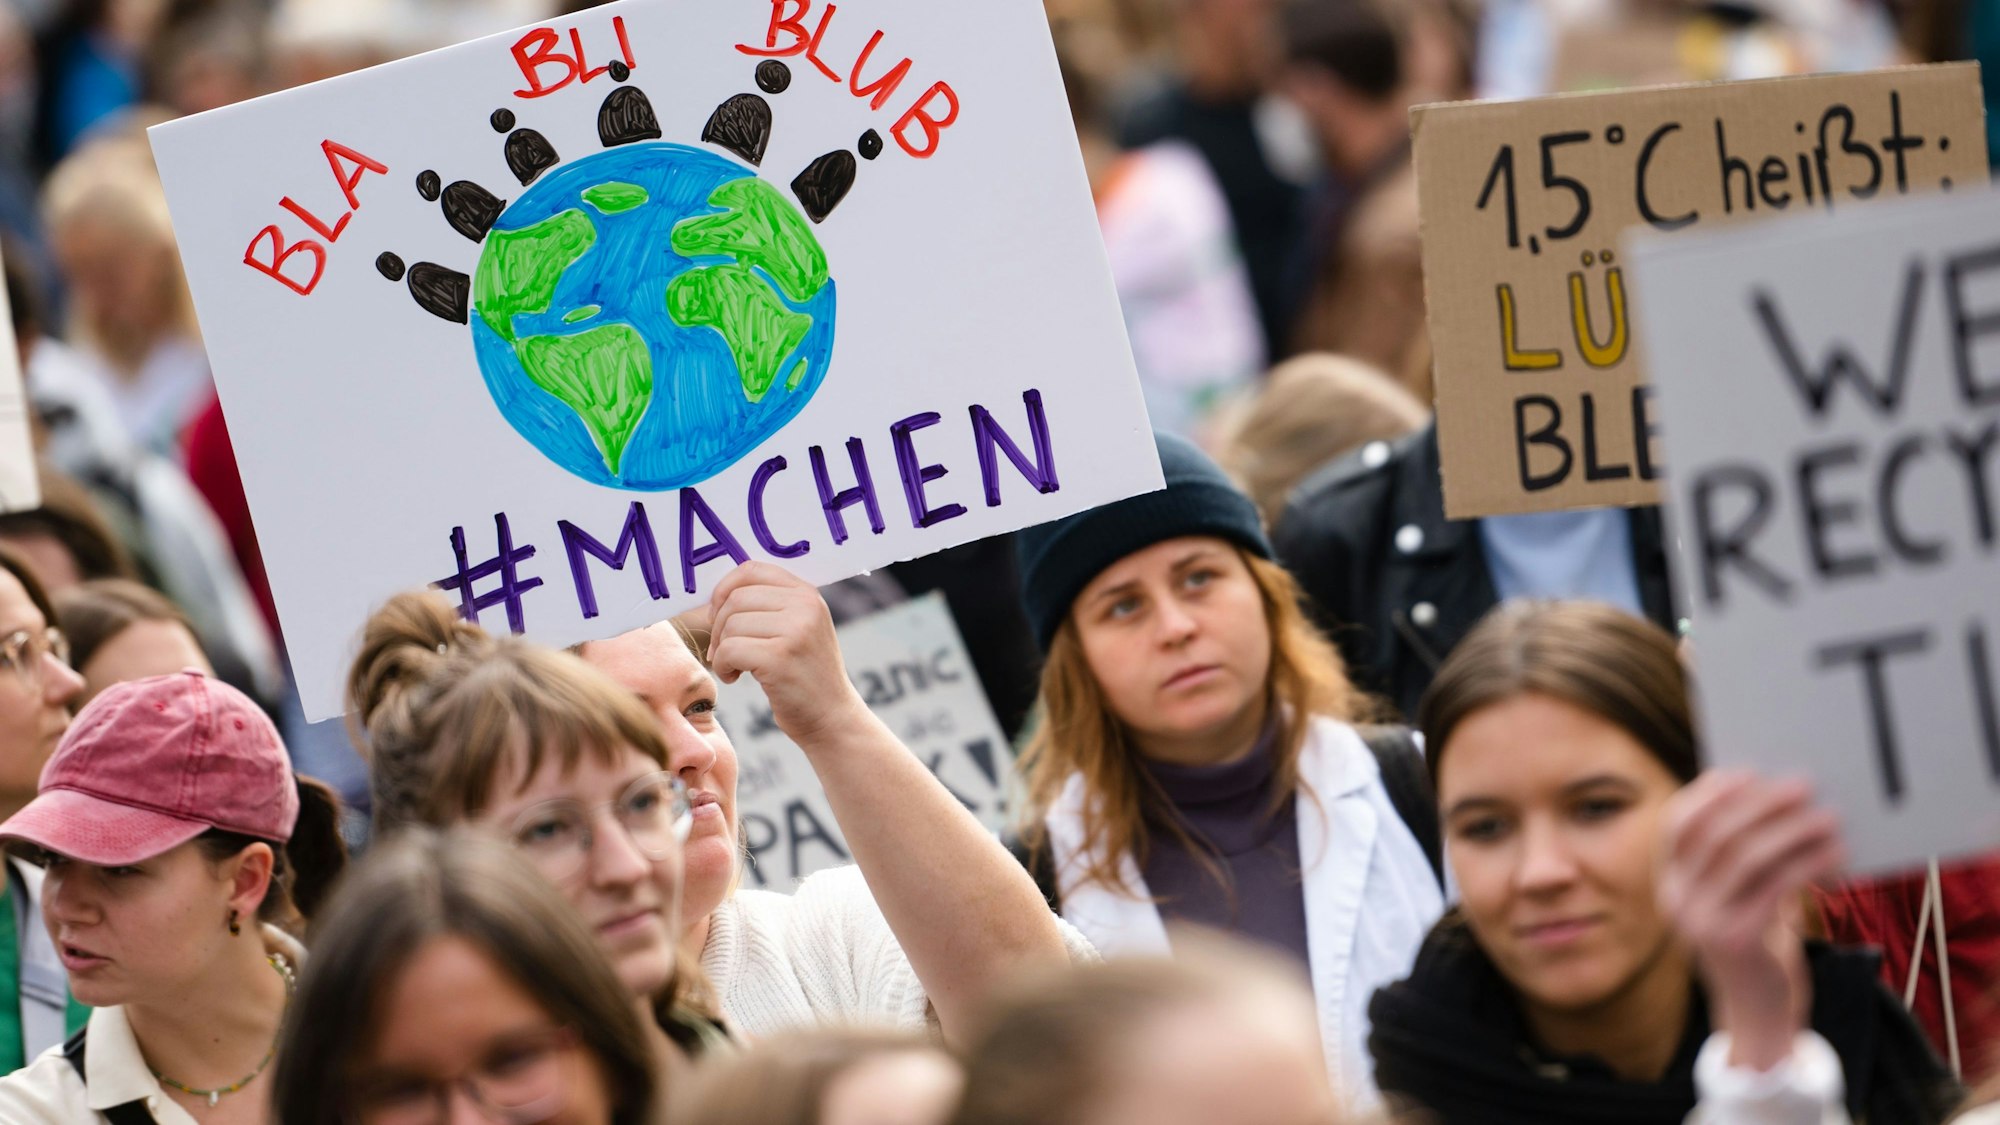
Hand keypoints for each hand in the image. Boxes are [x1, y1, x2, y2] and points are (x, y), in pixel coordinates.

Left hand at [688, 562, 865, 746]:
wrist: (831, 717)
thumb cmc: (804, 674)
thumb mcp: (797, 628)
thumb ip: (768, 606)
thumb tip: (714, 598)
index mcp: (807, 593)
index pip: (751, 570)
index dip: (724, 591)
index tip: (719, 616)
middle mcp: (805, 605)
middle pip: (735, 599)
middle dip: (718, 626)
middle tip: (723, 652)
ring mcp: (795, 630)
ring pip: (729, 625)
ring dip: (721, 650)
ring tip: (735, 667)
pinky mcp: (779, 658)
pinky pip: (729, 650)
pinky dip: (723, 666)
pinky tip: (735, 677)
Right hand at [1657, 771, 1845, 1070]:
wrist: (1757, 1012)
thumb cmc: (1757, 944)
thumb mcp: (1740, 896)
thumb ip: (1744, 859)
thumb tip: (1779, 801)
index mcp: (1670, 884)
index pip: (1677, 824)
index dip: (1709, 793)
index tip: (1749, 772)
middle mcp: (1675, 900)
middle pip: (1714, 833)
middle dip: (1760, 803)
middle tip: (1802, 784)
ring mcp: (1700, 921)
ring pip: (1744, 856)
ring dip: (1791, 829)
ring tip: (1828, 816)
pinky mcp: (1734, 940)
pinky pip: (1773, 886)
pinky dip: (1807, 863)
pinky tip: (1834, 854)